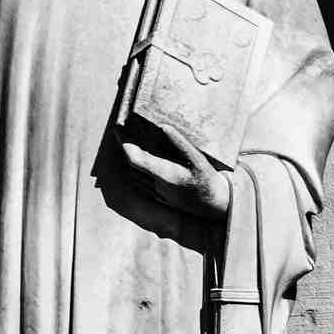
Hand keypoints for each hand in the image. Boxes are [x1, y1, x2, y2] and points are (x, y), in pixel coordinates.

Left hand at [118, 109, 232, 224]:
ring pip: (133, 174)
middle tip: (121, 129)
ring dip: (128, 157)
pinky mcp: (158, 197)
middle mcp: (157, 185)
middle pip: (131, 164)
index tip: (119, 128)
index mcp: (165, 175)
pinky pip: (139, 181)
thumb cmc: (208, 181)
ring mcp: (156, 193)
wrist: (214, 207)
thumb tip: (163, 126)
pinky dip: (134, 169)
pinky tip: (138, 159)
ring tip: (127, 140)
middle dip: (124, 146)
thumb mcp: (198, 160)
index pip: (136, 159)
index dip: (124, 143)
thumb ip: (180, 143)